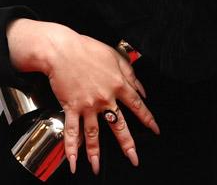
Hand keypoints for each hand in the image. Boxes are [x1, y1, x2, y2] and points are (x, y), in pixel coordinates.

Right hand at [45, 28, 159, 174]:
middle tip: (133, 158)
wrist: (61, 49)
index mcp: (118, 84)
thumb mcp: (115, 56)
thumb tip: (143, 91)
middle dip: (127, 144)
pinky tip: (72, 161)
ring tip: (97, 167)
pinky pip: (72, 131)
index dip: (148, 119)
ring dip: (95, 153)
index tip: (155, 130)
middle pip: (118, 125)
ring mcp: (87, 105)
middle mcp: (105, 98)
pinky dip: (71, 148)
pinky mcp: (71, 107)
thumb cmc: (87, 49)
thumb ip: (131, 74)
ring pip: (94, 134)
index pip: (137, 106)